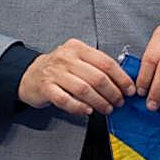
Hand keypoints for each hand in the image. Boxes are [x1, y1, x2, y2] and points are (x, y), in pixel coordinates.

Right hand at [17, 38, 134, 115]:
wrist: (30, 74)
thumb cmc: (60, 69)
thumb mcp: (78, 59)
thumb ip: (97, 66)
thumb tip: (123, 82)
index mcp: (78, 48)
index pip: (106, 63)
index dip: (121, 78)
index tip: (129, 89)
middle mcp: (66, 57)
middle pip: (97, 77)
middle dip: (113, 92)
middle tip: (119, 102)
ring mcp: (54, 72)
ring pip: (84, 89)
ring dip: (99, 102)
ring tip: (107, 108)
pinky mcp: (45, 88)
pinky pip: (65, 100)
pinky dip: (79, 107)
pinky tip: (88, 111)